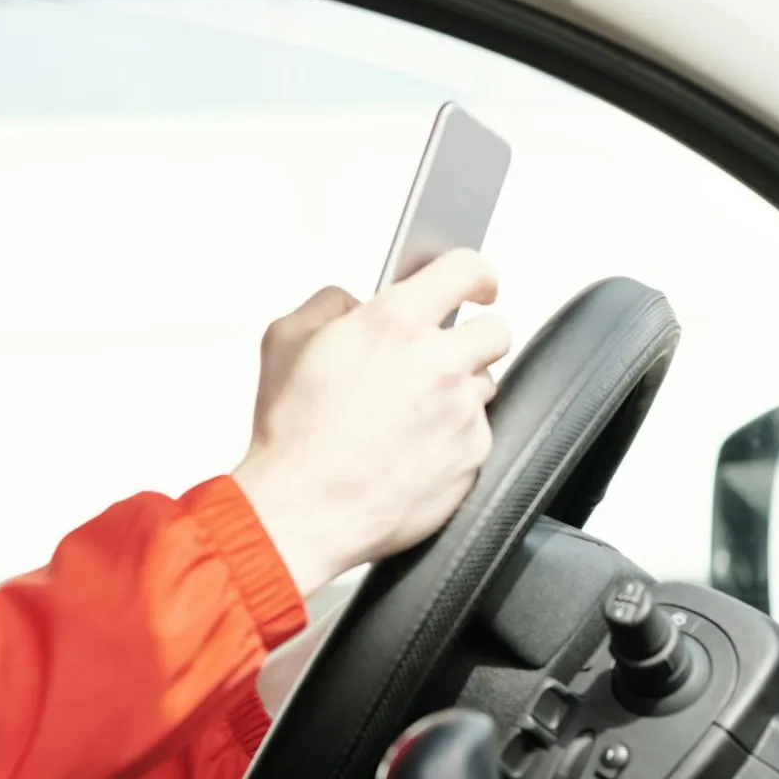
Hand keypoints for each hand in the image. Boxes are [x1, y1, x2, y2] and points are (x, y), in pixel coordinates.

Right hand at [232, 250, 509, 596]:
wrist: (302, 509)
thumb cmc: (291, 432)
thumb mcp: (285, 340)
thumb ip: (330, 303)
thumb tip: (357, 303)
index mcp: (394, 323)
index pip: (465, 269)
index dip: (475, 272)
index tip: (477, 282)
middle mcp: (438, 363)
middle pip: (494, 330)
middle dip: (470, 337)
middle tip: (437, 355)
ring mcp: (461, 412)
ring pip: (483, 385)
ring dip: (457, 390)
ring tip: (408, 412)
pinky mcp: (472, 456)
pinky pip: (476, 433)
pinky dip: (451, 437)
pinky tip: (410, 446)